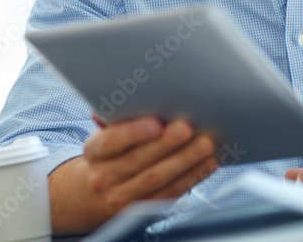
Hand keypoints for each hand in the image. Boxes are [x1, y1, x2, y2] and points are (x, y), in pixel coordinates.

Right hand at [48, 116, 217, 233]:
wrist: (95, 193)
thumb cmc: (111, 153)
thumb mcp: (106, 134)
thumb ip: (119, 116)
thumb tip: (134, 93)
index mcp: (95, 152)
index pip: (109, 142)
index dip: (133, 132)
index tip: (155, 123)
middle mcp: (105, 177)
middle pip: (138, 160)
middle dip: (166, 143)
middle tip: (187, 128)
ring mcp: (123, 197)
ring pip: (157, 178)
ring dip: (185, 160)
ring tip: (205, 144)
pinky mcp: (145, 209)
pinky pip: (171, 192)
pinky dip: (192, 176)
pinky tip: (207, 163)